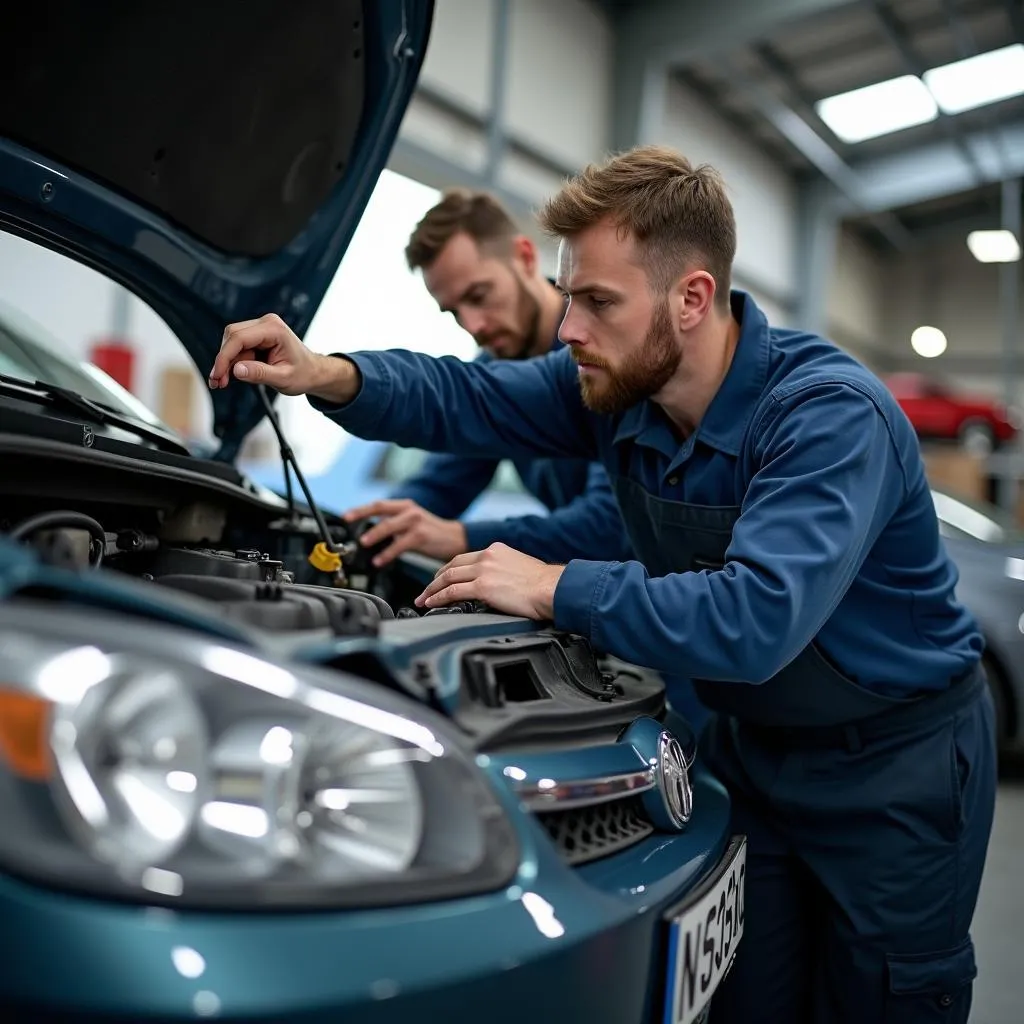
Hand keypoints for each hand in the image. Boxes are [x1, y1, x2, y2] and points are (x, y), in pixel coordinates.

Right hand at [208, 313, 357, 401]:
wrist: (313, 372)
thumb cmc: (303, 373)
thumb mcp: (283, 378)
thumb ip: (260, 374)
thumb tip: (236, 370)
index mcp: (274, 329)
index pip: (239, 338)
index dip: (224, 357)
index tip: (216, 375)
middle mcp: (266, 324)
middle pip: (232, 336)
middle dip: (224, 360)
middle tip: (219, 382)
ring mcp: (261, 328)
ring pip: (232, 342)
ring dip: (228, 362)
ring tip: (228, 381)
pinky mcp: (256, 336)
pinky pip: (238, 346)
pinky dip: (233, 361)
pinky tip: (235, 374)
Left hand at [344, 499, 467, 566]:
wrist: (455, 539)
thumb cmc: (430, 532)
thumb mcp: (411, 522)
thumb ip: (393, 523)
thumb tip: (373, 528)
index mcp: (405, 506)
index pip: (379, 505)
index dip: (361, 509)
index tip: (346, 516)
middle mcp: (409, 511)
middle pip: (380, 510)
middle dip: (361, 515)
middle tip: (349, 523)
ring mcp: (415, 522)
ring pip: (388, 526)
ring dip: (374, 535)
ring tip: (363, 543)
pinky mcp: (421, 536)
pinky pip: (399, 545)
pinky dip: (387, 553)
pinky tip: (379, 560)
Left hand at [415, 543, 564, 619]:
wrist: (552, 588)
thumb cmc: (544, 584)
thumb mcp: (520, 567)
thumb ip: (504, 570)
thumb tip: (498, 583)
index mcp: (496, 550)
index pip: (465, 558)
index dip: (448, 568)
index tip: (441, 577)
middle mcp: (487, 557)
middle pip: (451, 566)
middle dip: (435, 578)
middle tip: (426, 589)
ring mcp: (484, 571)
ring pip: (448, 577)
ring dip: (432, 589)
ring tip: (423, 599)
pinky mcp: (483, 587)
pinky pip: (453, 592)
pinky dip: (438, 597)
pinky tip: (431, 603)